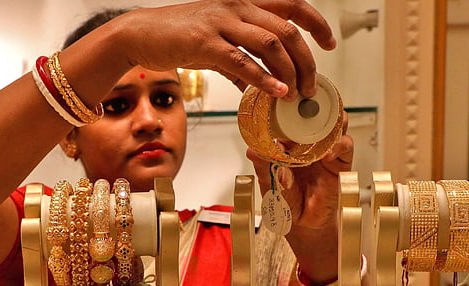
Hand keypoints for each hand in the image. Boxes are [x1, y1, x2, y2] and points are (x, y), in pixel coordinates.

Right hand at [117, 0, 335, 99]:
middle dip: (306, 60)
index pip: (291, 5)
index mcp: (243, 3)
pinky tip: (275, 92)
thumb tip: (257, 85)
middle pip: (287, 30)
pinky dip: (263, 78)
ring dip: (289, 71)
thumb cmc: (177, 36)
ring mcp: (221, 23)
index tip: (329, 43)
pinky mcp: (205, 43)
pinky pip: (242, 61)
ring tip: (295, 93)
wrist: (140, 33)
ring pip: (270, 43)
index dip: (315, 23)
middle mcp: (237, 7)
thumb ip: (239, 61)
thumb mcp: (215, 44)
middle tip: (311, 85)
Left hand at [249, 111, 352, 282]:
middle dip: (314, 106)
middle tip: (307, 101)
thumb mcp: (270, 184)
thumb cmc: (285, 202)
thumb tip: (252, 151)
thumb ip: (263, 167)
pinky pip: (344, 147)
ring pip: (335, 125)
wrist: (303, 224)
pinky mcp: (340, 163)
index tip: (285, 97)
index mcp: (291, 144)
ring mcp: (326, 151)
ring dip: (331, 119)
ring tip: (322, 120)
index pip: (293, 119)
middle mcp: (310, 144)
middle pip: (318, 116)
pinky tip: (327, 153)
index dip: (291, 107)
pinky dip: (338, 145)